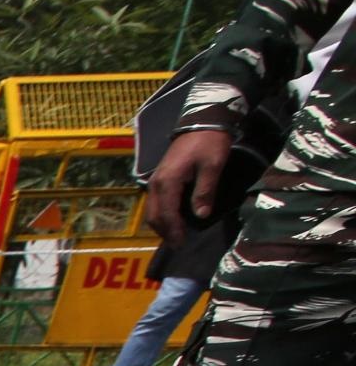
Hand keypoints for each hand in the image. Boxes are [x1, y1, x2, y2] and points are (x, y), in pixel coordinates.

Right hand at [147, 128, 235, 249]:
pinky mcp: (159, 178)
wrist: (202, 121)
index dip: (174, 230)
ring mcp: (155, 180)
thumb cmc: (209, 143)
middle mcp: (156, 183)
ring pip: (151, 210)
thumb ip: (205, 191)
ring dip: (161, 225)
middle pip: (154, 215)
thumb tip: (201, 215)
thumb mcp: (212, 166)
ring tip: (175, 235)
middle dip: (165, 232)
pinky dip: (161, 214)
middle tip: (178, 245)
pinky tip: (173, 219)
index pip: (167, 213)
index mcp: (168, 182)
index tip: (183, 243)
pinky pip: (154, 202)